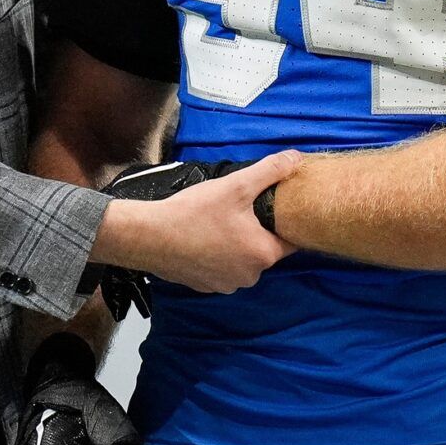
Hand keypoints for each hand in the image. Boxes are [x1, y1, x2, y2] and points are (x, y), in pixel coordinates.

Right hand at [88, 149, 300, 298]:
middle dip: (259, 231)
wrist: (149, 237)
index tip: (279, 208)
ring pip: (243, 260)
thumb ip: (270, 171)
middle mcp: (250, 276)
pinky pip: (223, 268)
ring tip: (223, 221)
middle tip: (245, 209)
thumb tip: (296, 157)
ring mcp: (227, 285)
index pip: (292, 241)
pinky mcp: (206, 286)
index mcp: (263, 255)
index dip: (288, 223)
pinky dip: (219, 255)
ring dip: (238, 244)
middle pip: (266, 250)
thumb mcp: (236, 185)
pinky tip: (206, 236)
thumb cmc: (194, 213)